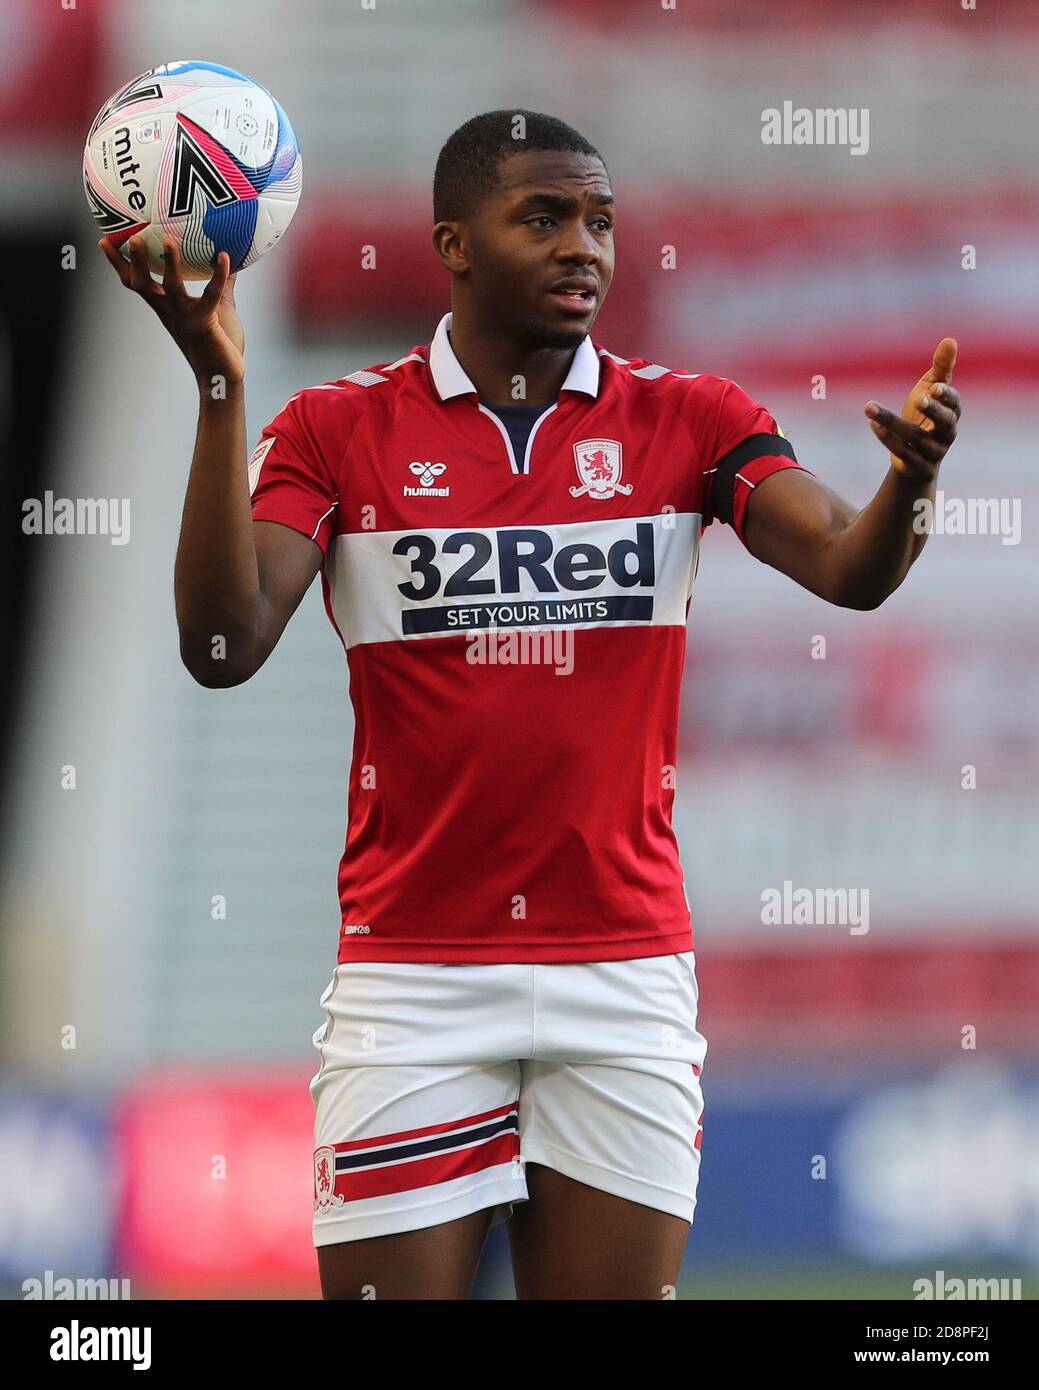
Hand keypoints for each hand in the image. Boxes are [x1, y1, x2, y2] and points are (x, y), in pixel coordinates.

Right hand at [99, 233, 245, 387]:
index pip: (134, 283)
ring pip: (171, 286)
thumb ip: (222, 283)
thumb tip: (227, 255)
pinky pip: (211, 293)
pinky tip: (224, 256)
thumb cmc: (220, 343)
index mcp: (165, 307)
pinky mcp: (204, 322)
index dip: (117, 263)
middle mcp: (169, 311)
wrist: (224, 376)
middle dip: (132, 261)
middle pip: (142, 284)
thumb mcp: (219, 307)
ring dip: (169, 263)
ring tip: (168, 239)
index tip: (105, 240)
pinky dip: (218, 274)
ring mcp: (185, 317)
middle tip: (130, 236)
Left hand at [863, 337, 960, 479]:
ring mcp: (934, 452)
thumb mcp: (933, 390)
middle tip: (918, 400)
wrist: (918, 459)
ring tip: (869, 407)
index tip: (935, 388)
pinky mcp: (917, 466)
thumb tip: (950, 340)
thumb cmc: (928, 416)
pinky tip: (873, 424)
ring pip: (915, 438)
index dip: (947, 397)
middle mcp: (947, 433)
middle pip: (944, 423)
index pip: (954, 404)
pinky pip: (903, 453)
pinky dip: (887, 439)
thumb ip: (941, 368)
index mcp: (953, 413)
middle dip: (933, 411)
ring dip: (891, 422)